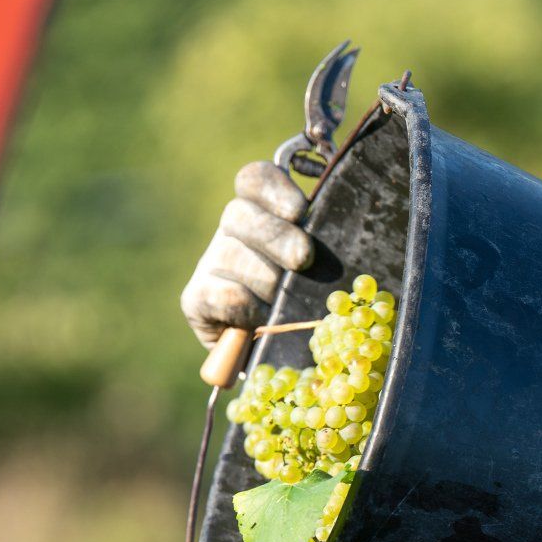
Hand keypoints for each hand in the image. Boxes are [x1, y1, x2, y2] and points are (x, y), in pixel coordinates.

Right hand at [180, 161, 315, 347]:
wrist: (287, 362)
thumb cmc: (317, 309)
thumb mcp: (328, 273)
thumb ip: (329, 248)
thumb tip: (345, 233)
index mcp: (264, 214)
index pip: (254, 179)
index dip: (273, 188)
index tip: (298, 210)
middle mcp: (233, 233)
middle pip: (239, 213)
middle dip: (275, 236)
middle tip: (303, 259)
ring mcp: (211, 264)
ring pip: (230, 255)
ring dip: (266, 282)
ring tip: (286, 305)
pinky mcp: (195, 299)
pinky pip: (218, 294)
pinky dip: (245, 308)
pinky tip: (261, 322)